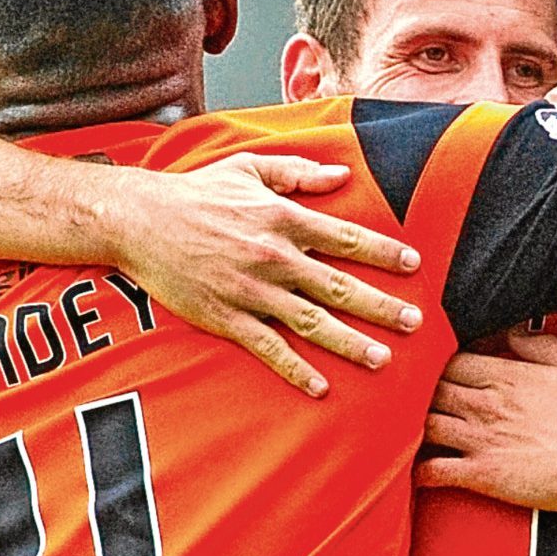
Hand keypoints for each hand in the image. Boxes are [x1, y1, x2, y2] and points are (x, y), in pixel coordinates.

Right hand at [103, 153, 425, 395]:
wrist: (140, 220)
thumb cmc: (197, 193)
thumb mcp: (249, 168)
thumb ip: (298, 172)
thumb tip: (342, 175)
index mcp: (283, 219)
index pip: (346, 238)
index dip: (383, 252)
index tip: (415, 265)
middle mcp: (274, 257)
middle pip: (339, 286)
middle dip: (381, 306)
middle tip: (415, 322)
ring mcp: (251, 291)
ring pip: (311, 322)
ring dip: (350, 343)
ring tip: (382, 359)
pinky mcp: (227, 318)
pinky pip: (268, 348)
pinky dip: (296, 369)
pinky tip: (321, 387)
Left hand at [417, 333, 556, 513]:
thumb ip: (536, 344)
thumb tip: (512, 332)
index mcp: (507, 377)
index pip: (453, 360)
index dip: (444, 363)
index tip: (445, 370)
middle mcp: (486, 406)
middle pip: (432, 389)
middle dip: (424, 392)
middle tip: (424, 398)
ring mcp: (479, 440)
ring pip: (424, 424)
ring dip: (416, 426)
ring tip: (415, 429)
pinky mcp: (481, 475)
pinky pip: (434, 471)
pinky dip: (420, 470)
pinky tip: (419, 468)